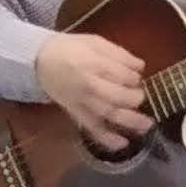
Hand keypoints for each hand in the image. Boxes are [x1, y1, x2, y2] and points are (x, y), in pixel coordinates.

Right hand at [32, 28, 151, 149]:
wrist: (38, 60)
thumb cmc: (69, 48)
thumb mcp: (94, 42)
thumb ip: (119, 54)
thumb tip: (141, 67)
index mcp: (91, 63)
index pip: (120, 74)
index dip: (134, 77)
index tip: (137, 77)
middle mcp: (87, 84)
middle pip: (116, 96)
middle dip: (134, 98)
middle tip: (141, 96)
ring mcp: (81, 101)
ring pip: (107, 114)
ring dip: (129, 121)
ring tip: (147, 125)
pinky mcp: (75, 112)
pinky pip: (92, 128)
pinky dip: (106, 139)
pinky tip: (122, 144)